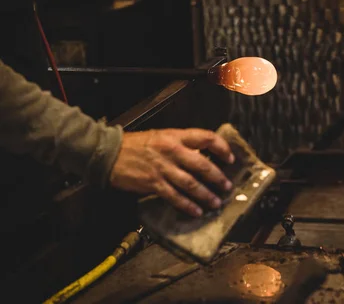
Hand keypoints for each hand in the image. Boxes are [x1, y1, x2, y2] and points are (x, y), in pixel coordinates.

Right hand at [109, 128, 233, 216]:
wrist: (109, 152)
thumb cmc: (136, 144)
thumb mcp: (162, 136)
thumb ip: (182, 144)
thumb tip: (203, 155)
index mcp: (175, 136)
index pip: (206, 138)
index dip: (222, 148)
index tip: (230, 158)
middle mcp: (172, 151)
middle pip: (202, 164)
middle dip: (218, 177)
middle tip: (227, 186)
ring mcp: (162, 168)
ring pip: (191, 184)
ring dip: (206, 195)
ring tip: (216, 202)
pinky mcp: (153, 183)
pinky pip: (174, 196)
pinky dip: (187, 205)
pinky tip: (196, 211)